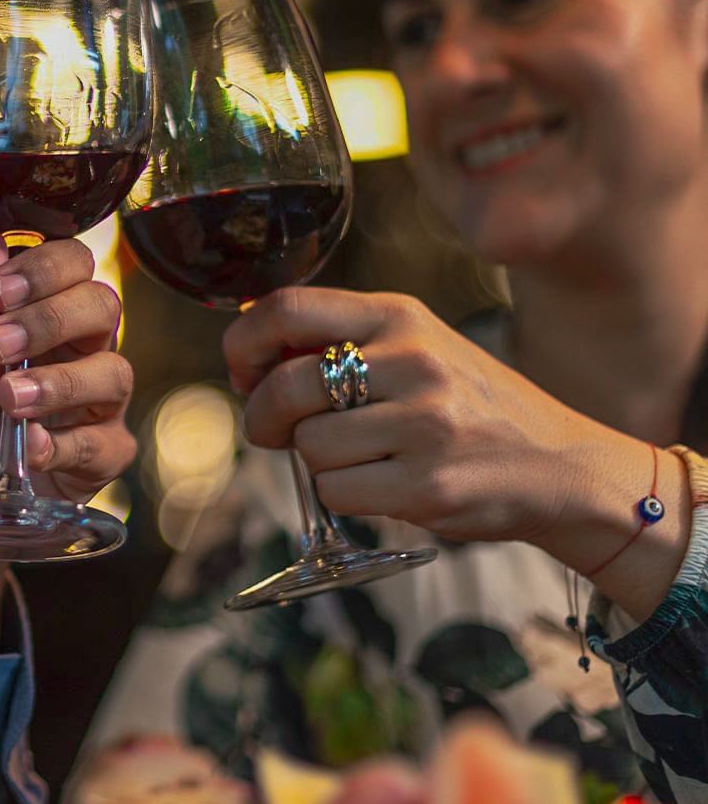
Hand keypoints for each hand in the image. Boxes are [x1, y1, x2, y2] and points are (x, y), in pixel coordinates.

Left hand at [0, 227, 135, 650]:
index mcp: (42, 310)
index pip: (73, 265)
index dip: (46, 268)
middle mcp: (79, 349)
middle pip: (103, 308)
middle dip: (52, 319)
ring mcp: (93, 406)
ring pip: (114, 374)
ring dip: (60, 382)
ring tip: (7, 398)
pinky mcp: (95, 462)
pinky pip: (104, 446)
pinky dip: (63, 443)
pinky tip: (25, 445)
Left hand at [222, 287, 611, 543]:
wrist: (560, 464)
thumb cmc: (469, 406)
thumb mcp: (416, 348)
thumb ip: (341, 344)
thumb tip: (249, 358)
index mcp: (399, 317)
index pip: (286, 308)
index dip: (244, 342)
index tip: (242, 371)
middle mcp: (413, 361)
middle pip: (287, 385)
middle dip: (263, 416)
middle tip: (272, 431)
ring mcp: (424, 423)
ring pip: (309, 445)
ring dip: (315, 460)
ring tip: (356, 457)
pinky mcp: (429, 484)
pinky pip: (336, 492)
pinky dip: (341, 495)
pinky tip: (378, 484)